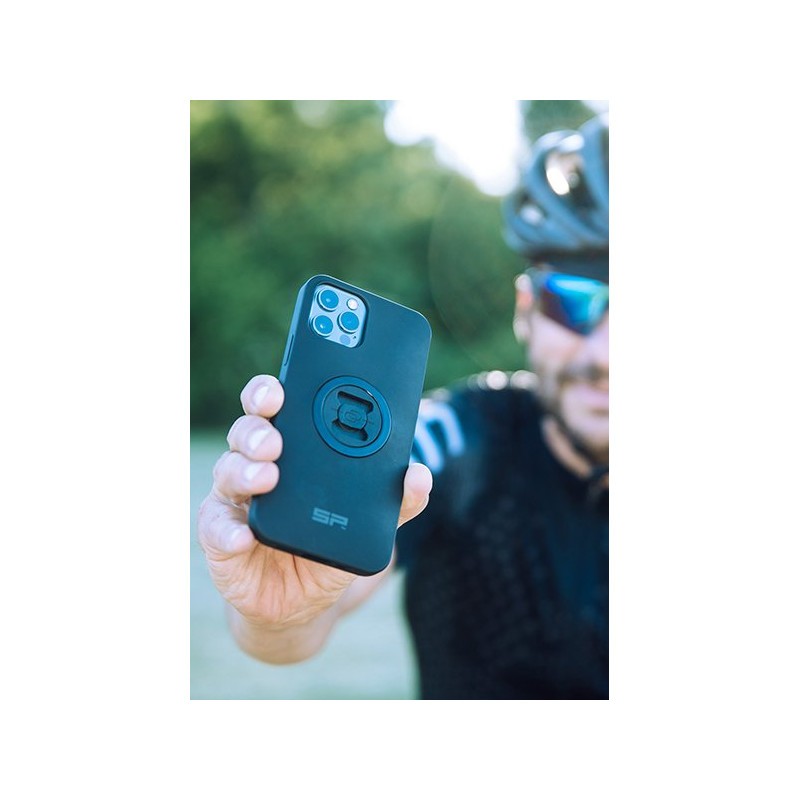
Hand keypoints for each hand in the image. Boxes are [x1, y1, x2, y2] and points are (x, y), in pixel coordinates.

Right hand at [197, 374, 432, 655]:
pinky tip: (243, 535)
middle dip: (257, 429)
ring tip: (267, 477)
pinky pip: (216, 529)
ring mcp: (235, 500)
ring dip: (245, 470)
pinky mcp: (221, 537)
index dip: (271, 392)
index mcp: (291, 450)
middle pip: (247, 431)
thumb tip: (419, 476)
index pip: (275, 408)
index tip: (281, 389)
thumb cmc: (327, 544)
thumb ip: (395, 501)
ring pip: (229, 471)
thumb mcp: (367, 524)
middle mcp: (257, 465)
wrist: (300, 600)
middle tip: (275, 439)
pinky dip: (227, 531)